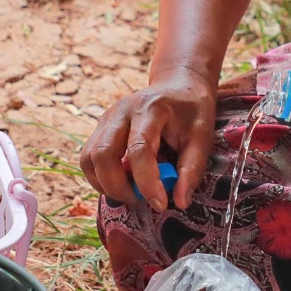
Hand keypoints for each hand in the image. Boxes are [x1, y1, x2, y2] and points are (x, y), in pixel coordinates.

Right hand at [80, 67, 219, 212]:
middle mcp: (121, 111)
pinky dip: (100, 177)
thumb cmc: (192, 110)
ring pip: (89, 159)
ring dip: (106, 185)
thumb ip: (192, 169)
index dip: (147, 182)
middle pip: (104, 154)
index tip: (160, 204)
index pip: (139, 149)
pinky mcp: (100, 128)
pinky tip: (122, 182)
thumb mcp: (202, 137)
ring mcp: (106, 118)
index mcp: (150, 108)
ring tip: (131, 193)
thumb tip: (180, 202)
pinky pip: (88, 158)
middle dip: (118, 187)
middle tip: (141, 201)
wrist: (178, 85)